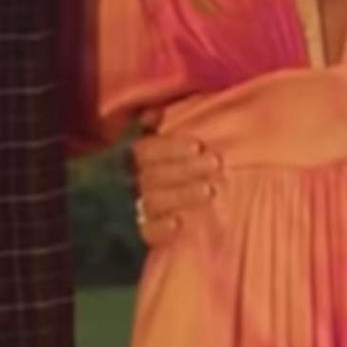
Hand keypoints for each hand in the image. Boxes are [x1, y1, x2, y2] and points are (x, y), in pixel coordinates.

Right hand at [132, 117, 223, 249]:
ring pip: (153, 201)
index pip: (145, 150)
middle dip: (185, 169)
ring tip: (209, 191)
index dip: (169, 147)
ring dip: (181, 195)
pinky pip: (146, 232)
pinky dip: (161, 228)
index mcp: (135, 157)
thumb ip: (159, 124)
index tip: (198, 146)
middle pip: (152, 175)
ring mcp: (136, 209)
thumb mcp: (171, 140)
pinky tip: (179, 224)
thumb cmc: (180, 162)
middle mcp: (132, 182)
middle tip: (214, 165)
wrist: (173, 208)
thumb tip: (156, 113)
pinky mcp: (143, 234)